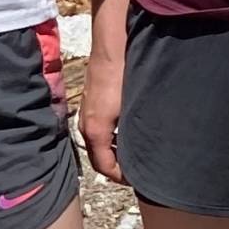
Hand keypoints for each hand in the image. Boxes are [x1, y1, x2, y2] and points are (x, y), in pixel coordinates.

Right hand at [79, 47, 126, 183]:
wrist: (112, 48)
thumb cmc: (123, 77)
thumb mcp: (132, 112)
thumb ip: (133, 137)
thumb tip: (143, 155)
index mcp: (95, 131)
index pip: (104, 166)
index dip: (121, 177)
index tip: (137, 180)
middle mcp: (86, 126)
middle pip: (98, 157)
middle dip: (116, 168)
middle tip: (137, 170)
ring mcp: (86, 114)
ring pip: (97, 144)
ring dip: (113, 152)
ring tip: (134, 153)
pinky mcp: (90, 104)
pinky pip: (97, 130)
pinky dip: (110, 138)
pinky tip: (126, 132)